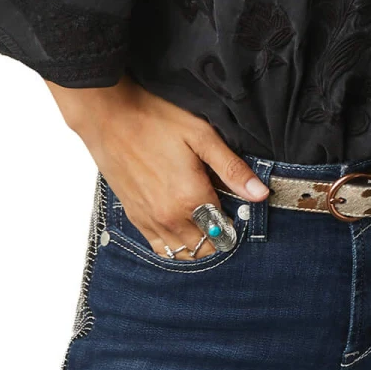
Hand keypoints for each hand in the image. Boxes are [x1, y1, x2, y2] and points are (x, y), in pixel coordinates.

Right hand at [45, 75, 269, 256]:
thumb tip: (261, 194)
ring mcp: (149, 220)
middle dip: (220, 233)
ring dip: (199, 242)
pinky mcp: (135, 216)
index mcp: (190, 199)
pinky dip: (175, 243)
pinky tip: (182, 223)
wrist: (109, 117)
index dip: (236, 220)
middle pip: (206, 247)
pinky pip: (160, 247)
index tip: (238, 204)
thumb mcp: (202, 137)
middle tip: (223, 208)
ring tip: (205, 217)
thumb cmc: (155, 120)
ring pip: (183, 253)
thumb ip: (232, 169)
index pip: (225, 230)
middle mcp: (169, 218)